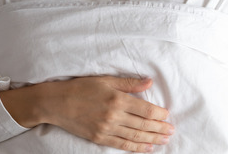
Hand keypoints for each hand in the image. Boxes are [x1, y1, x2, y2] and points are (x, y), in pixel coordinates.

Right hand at [1, 76, 173, 152]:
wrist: (56, 103)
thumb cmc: (81, 87)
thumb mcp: (106, 80)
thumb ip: (129, 83)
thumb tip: (149, 83)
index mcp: (117, 99)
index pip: (145, 110)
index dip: (159, 114)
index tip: (167, 115)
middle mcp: (114, 116)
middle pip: (143, 125)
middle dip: (159, 129)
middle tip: (171, 131)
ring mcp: (106, 129)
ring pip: (135, 137)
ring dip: (152, 139)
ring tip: (164, 140)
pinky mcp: (99, 138)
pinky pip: (122, 145)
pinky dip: (136, 148)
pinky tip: (147, 148)